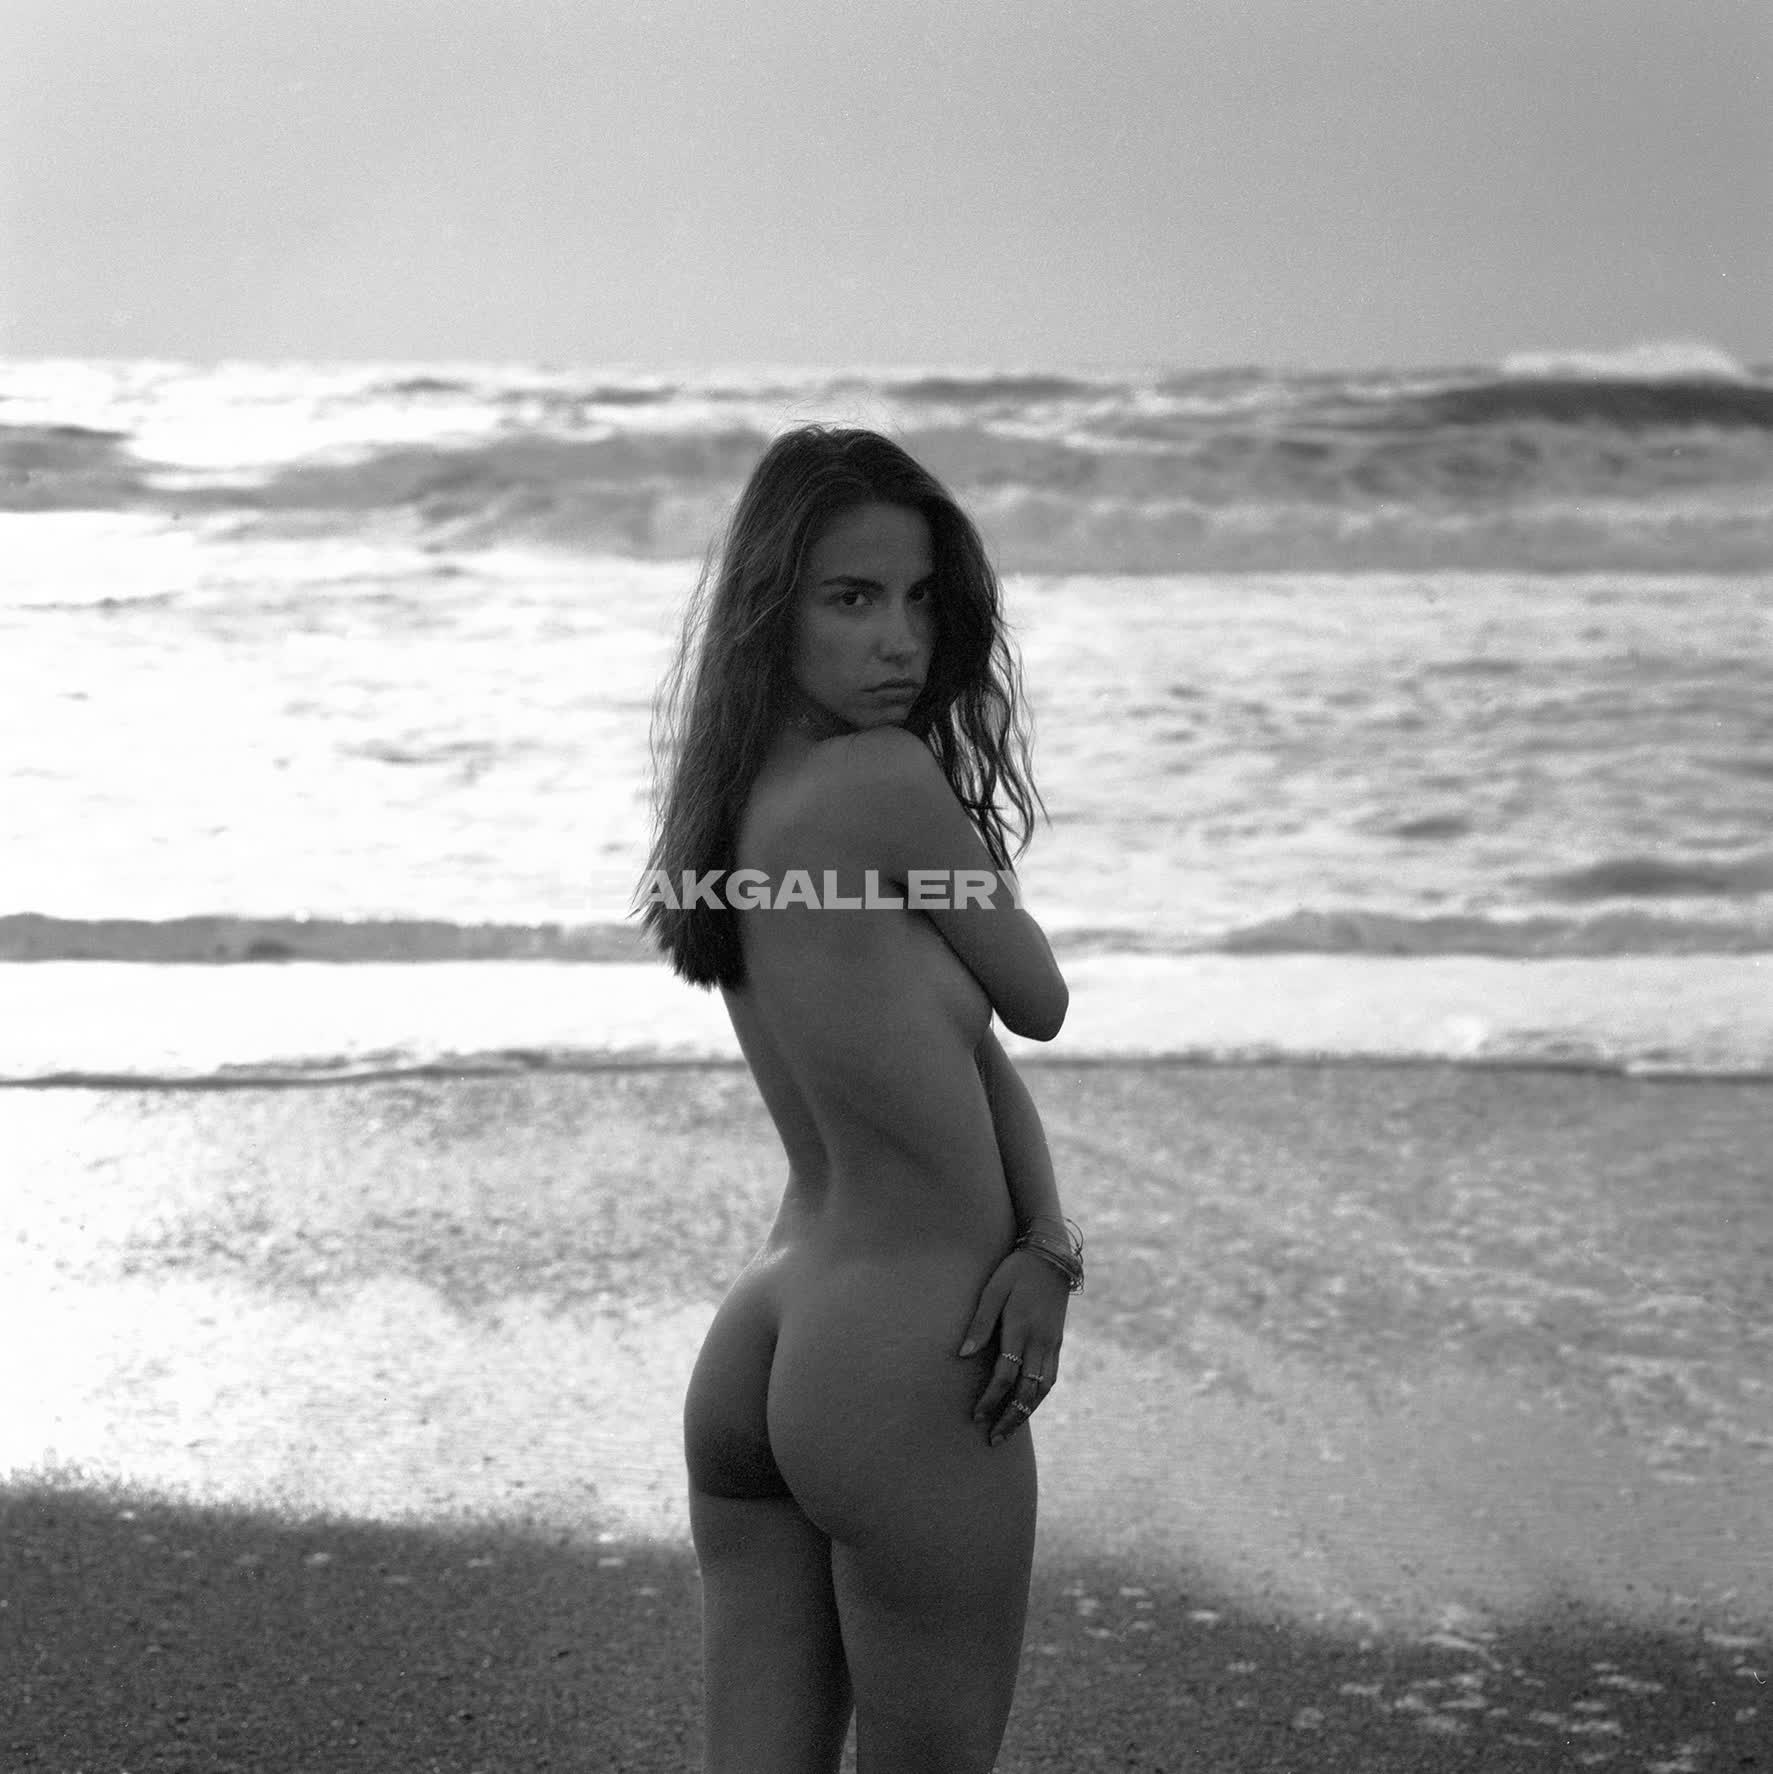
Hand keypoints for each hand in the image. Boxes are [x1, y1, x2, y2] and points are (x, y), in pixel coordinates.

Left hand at [956, 1246, 1070, 1444]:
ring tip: (1008, 1430)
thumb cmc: (1015, 1271)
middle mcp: (1040, 1341)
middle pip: (1027, 1392)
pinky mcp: (1058, 1342)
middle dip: (1009, 1418)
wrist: (1052, 1256)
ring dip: (1025, 1413)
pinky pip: (1051, 1377)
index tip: (975, 1417)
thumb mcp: (992, 1290)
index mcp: (1021, 1329)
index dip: (990, 1399)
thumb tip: (962, 1355)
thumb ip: (979, 1323)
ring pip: (1043, 1389)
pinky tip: (1026, 1406)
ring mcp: (1052, 1343)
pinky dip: (1038, 1397)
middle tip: (992, 1440)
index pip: (1005, 1375)